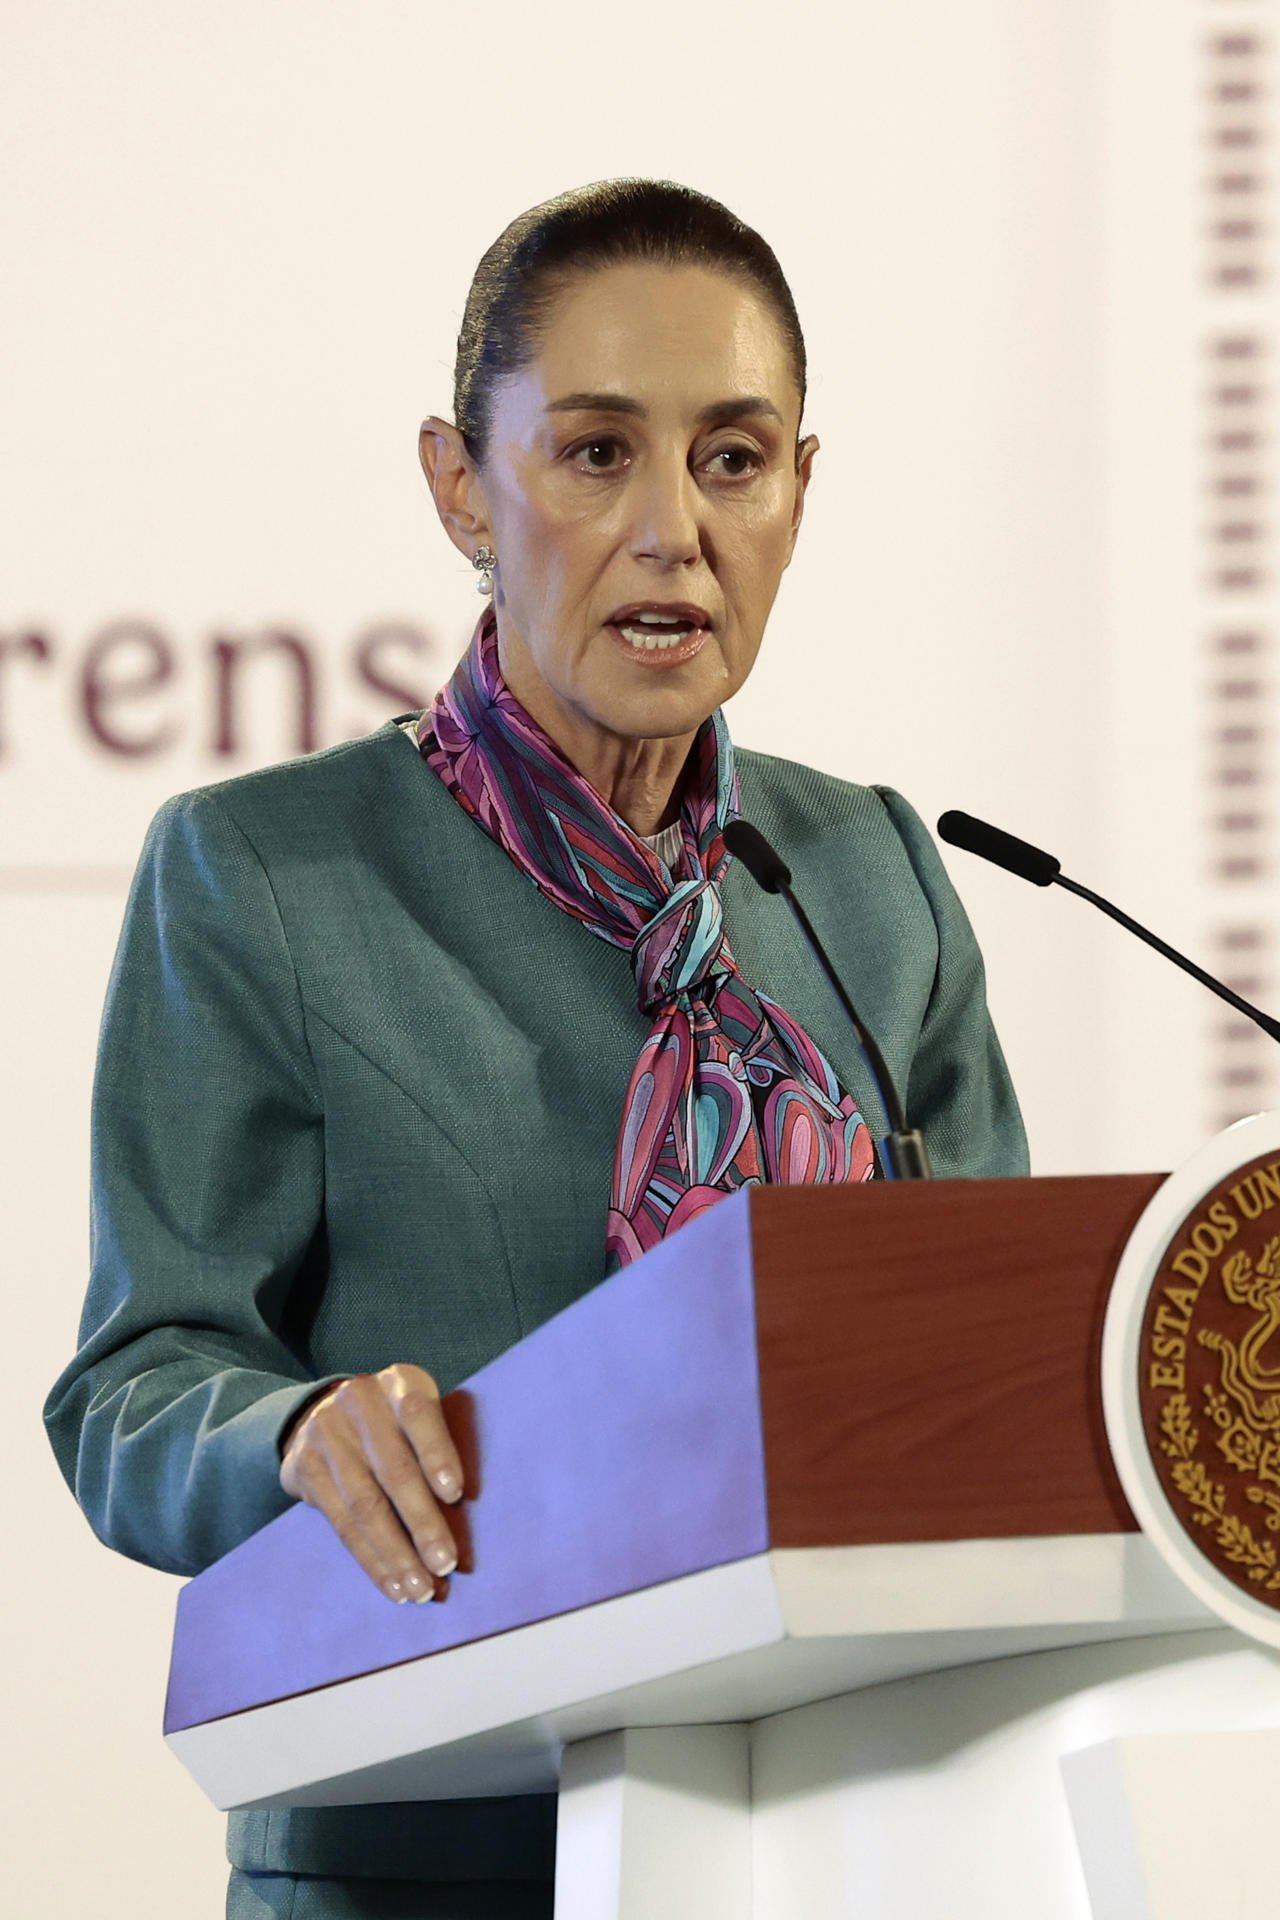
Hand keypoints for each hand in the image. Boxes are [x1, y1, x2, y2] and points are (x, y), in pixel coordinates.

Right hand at [279, 1364, 464, 1604]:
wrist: (322, 1413)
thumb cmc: (397, 1423)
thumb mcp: (418, 1415)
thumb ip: (440, 1445)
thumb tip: (473, 1512)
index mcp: (398, 1381)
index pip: (418, 1412)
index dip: (437, 1452)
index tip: (456, 1494)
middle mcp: (358, 1400)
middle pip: (393, 1468)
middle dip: (421, 1522)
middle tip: (445, 1563)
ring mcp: (325, 1433)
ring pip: (364, 1503)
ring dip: (395, 1553)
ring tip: (420, 1589)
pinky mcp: (303, 1467)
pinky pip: (340, 1523)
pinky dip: (370, 1559)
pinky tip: (393, 1584)